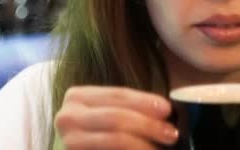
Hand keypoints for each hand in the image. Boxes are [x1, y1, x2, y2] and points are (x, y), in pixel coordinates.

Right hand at [55, 86, 178, 149]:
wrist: (88, 149)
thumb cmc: (103, 132)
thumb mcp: (112, 113)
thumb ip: (132, 109)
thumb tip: (167, 111)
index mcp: (77, 96)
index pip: (117, 95)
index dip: (144, 101)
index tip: (167, 109)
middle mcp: (67, 117)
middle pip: (116, 117)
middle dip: (147, 125)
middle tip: (171, 133)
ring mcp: (69, 140)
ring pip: (115, 139)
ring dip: (143, 144)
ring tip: (162, 148)